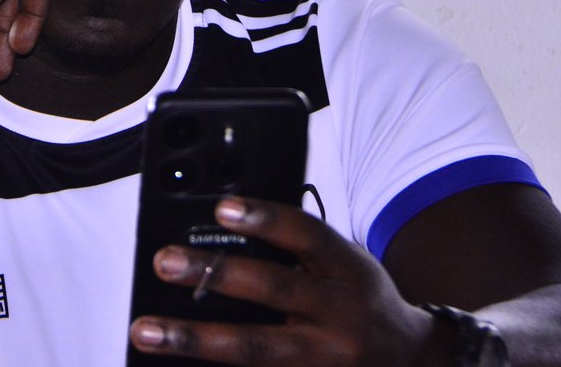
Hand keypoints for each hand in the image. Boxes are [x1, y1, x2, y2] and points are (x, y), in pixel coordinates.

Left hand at [129, 196, 445, 365]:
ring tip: (147, 330)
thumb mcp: (345, 265)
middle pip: (273, 292)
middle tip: (165, 261)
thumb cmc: (362, 302)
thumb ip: (299, 251)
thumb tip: (224, 234)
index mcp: (347, 271)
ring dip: (194, 339)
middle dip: (214, 276)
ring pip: (254, 350)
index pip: (306, 236)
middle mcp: (339, 315)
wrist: (413, 362)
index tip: (223, 208)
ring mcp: (325, 359)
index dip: (265, 219)